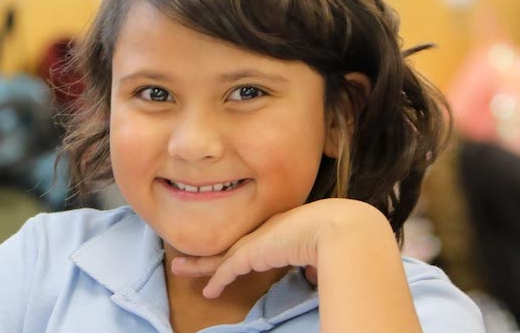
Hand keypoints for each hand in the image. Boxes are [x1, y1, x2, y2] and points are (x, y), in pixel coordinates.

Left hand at [169, 198, 391, 298]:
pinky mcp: (252, 253)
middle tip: (186, 258)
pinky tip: (207, 292)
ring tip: (179, 268)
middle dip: (209, 253)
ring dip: (201, 265)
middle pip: (232, 245)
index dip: (240, 250)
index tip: (228, 257)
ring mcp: (258, 240)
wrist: (338, 227)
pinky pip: (228, 270)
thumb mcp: (322, 251)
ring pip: (222, 255)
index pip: (255, 241)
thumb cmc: (339, 236)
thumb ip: (312, 261)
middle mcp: (266, 231)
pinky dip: (217, 281)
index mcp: (283, 228)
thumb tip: (312, 274)